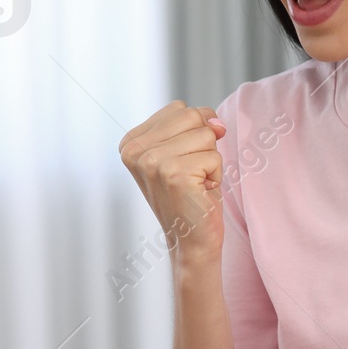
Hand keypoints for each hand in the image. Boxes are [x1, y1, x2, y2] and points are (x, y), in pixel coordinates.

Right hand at [118, 100, 226, 263]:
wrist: (190, 240)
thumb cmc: (190, 194)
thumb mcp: (184, 150)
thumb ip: (195, 125)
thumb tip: (217, 123)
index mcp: (130, 142)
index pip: (179, 109)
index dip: (194, 132)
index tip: (182, 162)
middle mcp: (134, 150)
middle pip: (192, 116)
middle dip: (203, 144)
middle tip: (192, 173)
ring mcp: (151, 161)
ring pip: (206, 134)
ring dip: (210, 160)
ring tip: (195, 182)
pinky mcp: (173, 173)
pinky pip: (214, 155)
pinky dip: (216, 174)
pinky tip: (200, 192)